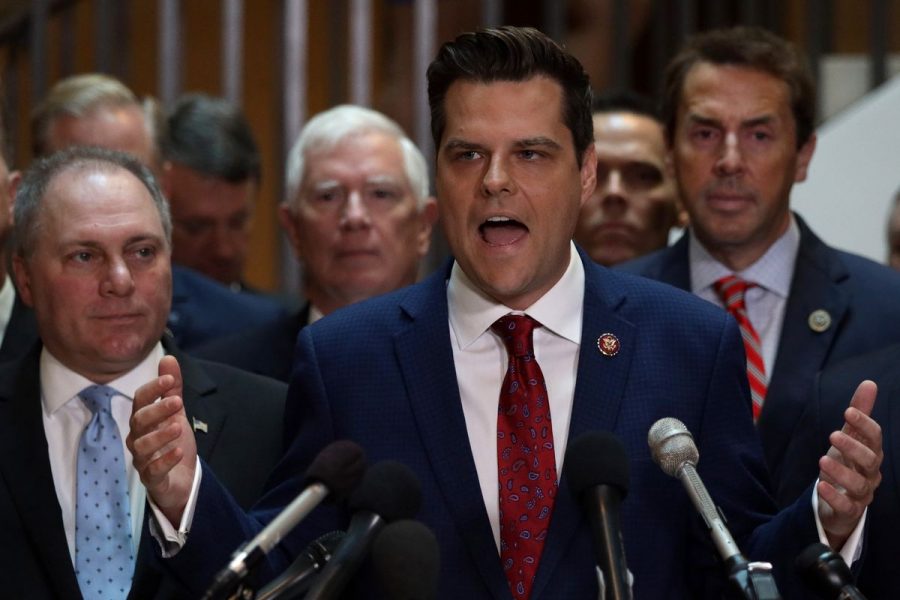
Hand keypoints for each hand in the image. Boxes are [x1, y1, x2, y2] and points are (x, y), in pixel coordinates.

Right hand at [126, 355, 196, 524]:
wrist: (182, 479)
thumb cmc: (173, 442)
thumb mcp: (176, 413)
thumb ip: (172, 388)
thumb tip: (169, 357)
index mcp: (143, 420)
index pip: (140, 400)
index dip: (153, 389)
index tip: (170, 379)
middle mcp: (138, 438)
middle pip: (138, 421)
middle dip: (156, 410)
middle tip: (178, 401)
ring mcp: (143, 459)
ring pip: (142, 446)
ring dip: (160, 435)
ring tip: (179, 427)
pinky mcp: (152, 478)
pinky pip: (153, 471)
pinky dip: (165, 461)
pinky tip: (178, 451)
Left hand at [816, 379, 882, 548]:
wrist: (840, 499)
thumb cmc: (848, 463)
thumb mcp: (849, 436)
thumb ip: (859, 412)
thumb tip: (869, 383)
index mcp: (871, 453)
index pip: (875, 438)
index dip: (864, 424)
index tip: (848, 411)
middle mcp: (870, 473)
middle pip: (870, 461)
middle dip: (853, 448)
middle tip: (832, 435)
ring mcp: (862, 493)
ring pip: (859, 485)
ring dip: (841, 472)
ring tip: (822, 460)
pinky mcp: (849, 510)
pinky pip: (846, 506)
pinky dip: (834, 496)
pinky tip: (821, 486)